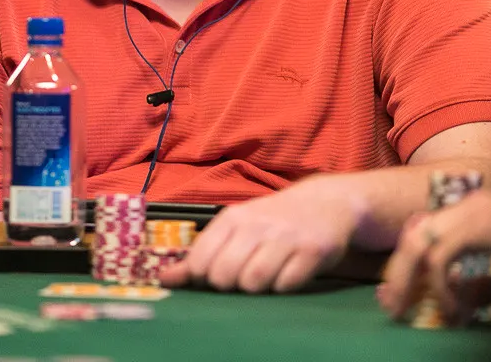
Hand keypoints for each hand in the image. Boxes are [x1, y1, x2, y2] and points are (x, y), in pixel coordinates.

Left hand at [157, 176, 366, 292]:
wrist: (326, 202)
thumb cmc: (271, 220)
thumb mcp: (235, 228)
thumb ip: (201, 253)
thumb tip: (165, 279)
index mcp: (232, 218)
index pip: (200, 262)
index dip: (205, 278)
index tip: (219, 273)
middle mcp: (257, 224)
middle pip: (224, 276)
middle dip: (232, 285)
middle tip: (245, 274)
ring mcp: (286, 236)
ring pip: (254, 282)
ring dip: (258, 288)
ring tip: (267, 275)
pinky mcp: (313, 249)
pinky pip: (287, 285)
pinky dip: (284, 286)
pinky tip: (289, 271)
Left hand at [377, 191, 490, 320]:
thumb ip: (482, 285)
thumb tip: (461, 302)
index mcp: (467, 213)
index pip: (422, 234)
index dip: (404, 265)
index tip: (393, 294)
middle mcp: (462, 207)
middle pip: (413, 238)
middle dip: (398, 275)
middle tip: (391, 307)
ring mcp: (468, 213)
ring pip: (418, 245)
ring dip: (407, 280)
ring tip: (407, 309)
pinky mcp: (475, 227)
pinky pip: (441, 260)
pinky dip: (440, 288)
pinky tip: (453, 309)